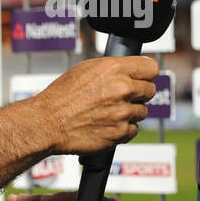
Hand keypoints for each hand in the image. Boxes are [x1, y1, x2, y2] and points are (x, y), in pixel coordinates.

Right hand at [29, 56, 158, 155]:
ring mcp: (122, 112)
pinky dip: (123, 129)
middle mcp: (122, 89)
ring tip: (109, 112)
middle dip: (139, 94)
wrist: (48, 122)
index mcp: (115, 69)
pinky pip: (133, 130)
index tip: (143, 78)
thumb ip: (114, 68)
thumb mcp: (87, 69)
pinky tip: (107, 124)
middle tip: (122, 97)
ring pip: (142, 111)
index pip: (151, 68)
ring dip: (130, 113)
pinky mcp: (120, 132)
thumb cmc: (62, 95)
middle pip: (150, 90)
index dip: (146, 74)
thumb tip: (133, 69)